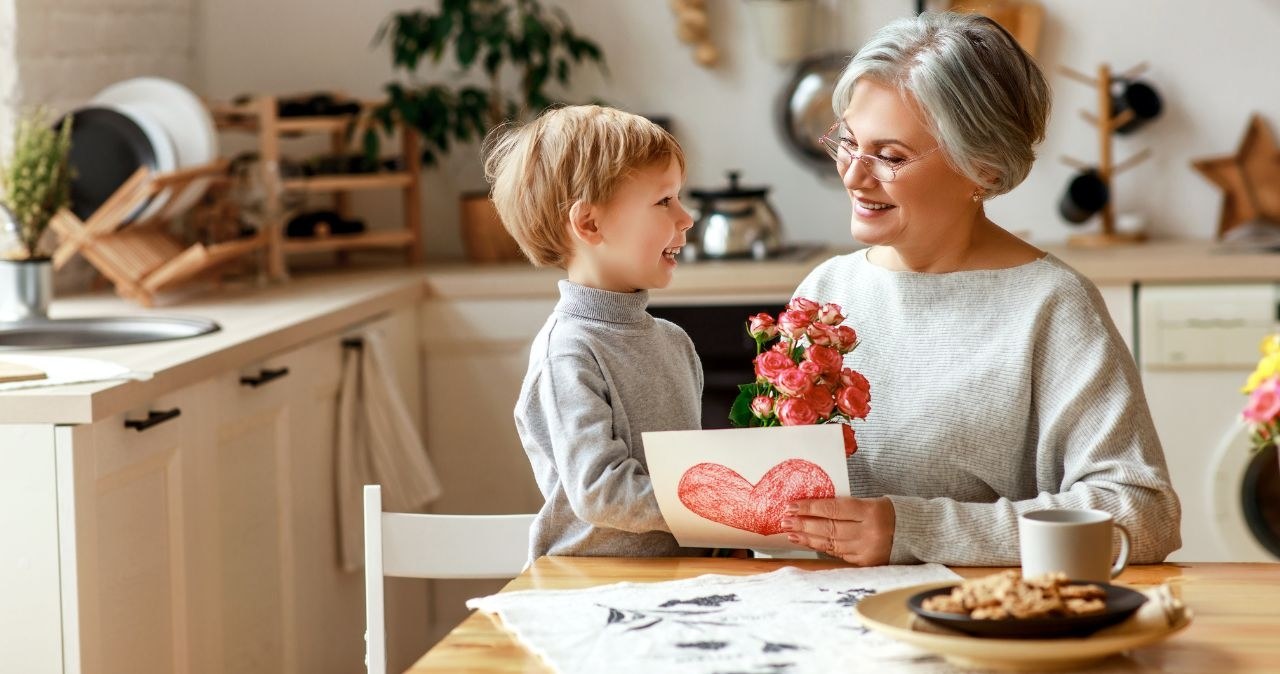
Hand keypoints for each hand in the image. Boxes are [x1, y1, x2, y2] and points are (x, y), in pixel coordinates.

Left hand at [780, 496, 895, 565]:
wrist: (921, 533)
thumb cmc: (893, 513)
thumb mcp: (873, 503)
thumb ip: (847, 508)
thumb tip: (815, 509)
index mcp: (871, 512)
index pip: (833, 509)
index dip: (810, 508)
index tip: (791, 506)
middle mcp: (869, 533)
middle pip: (829, 528)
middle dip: (804, 523)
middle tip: (785, 520)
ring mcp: (867, 550)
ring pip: (831, 543)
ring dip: (808, 537)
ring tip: (791, 532)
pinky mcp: (866, 563)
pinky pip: (839, 553)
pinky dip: (822, 547)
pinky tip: (808, 542)